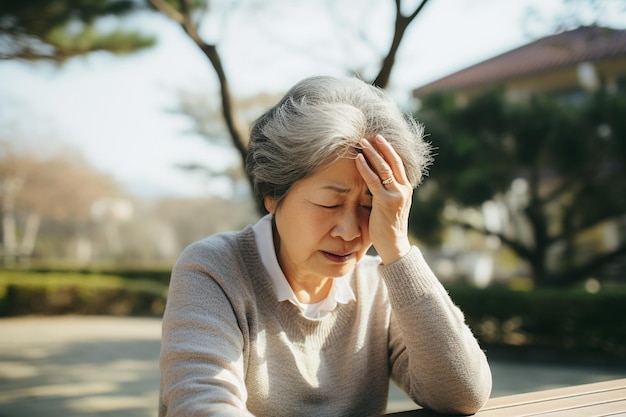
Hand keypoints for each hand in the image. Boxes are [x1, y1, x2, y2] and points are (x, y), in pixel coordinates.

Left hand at [355, 135, 412, 264]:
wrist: (394, 245)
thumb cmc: (388, 226)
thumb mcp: (390, 205)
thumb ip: (385, 191)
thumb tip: (374, 179)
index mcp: (405, 188)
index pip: (398, 163)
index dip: (388, 150)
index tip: (378, 140)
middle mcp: (403, 189)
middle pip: (393, 161)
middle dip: (381, 147)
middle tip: (370, 136)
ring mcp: (396, 194)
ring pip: (383, 168)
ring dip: (372, 153)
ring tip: (361, 143)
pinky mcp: (385, 201)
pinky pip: (373, 180)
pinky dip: (365, 168)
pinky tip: (358, 159)